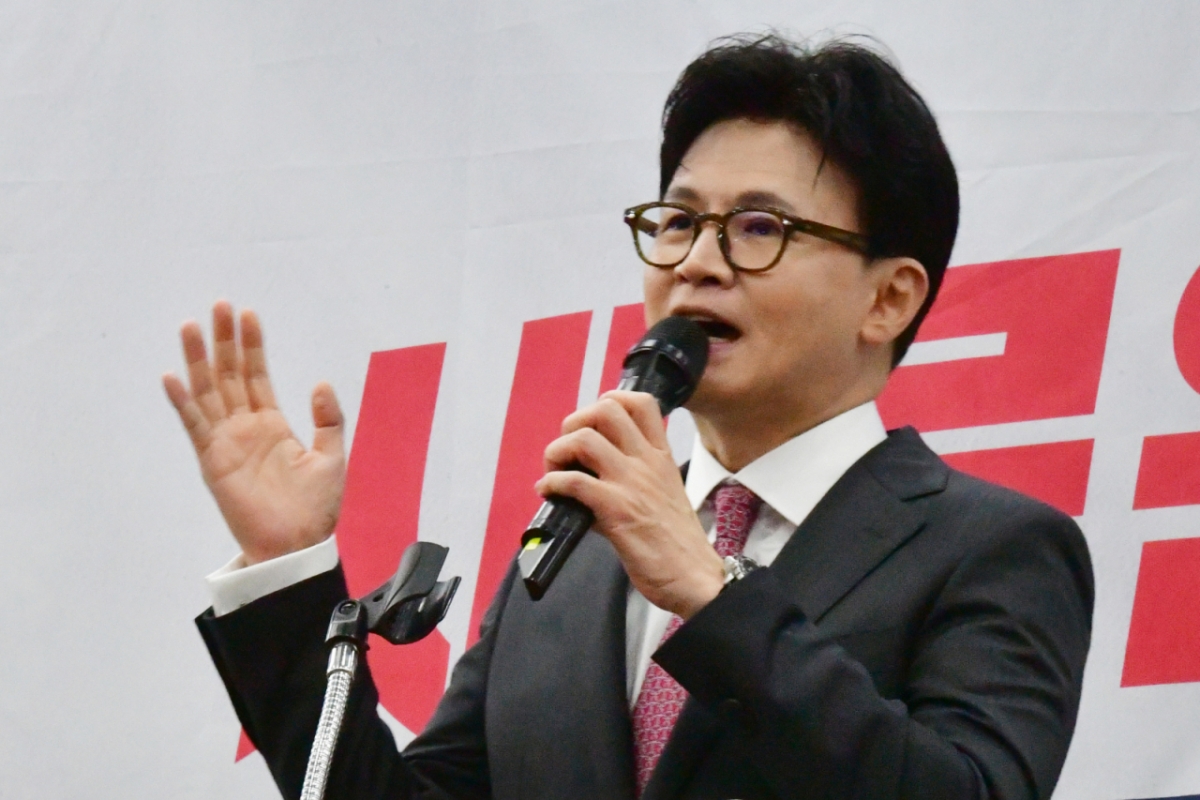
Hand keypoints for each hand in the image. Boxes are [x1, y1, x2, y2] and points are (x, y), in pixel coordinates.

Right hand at [162, 301, 345, 564]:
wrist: (296, 546)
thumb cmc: (315, 509)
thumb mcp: (332, 457)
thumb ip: (328, 420)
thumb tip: (320, 382)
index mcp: (272, 424)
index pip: (257, 375)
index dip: (252, 346)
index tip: (248, 315)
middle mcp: (245, 428)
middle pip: (229, 375)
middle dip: (224, 341)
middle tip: (220, 306)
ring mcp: (226, 442)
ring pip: (208, 392)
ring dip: (198, 360)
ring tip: (191, 326)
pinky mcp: (213, 461)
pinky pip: (195, 426)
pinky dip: (183, 402)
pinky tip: (174, 377)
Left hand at [535, 391, 723, 618]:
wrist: (696, 578)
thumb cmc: (679, 546)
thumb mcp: (663, 499)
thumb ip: (630, 484)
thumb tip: (587, 486)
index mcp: (661, 458)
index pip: (640, 403)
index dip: (609, 400)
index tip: (593, 422)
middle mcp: (647, 463)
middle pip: (606, 409)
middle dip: (575, 422)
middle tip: (568, 451)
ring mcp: (631, 484)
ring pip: (583, 439)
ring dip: (557, 452)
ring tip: (553, 472)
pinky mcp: (616, 510)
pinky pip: (573, 481)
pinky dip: (551, 483)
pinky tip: (550, 494)